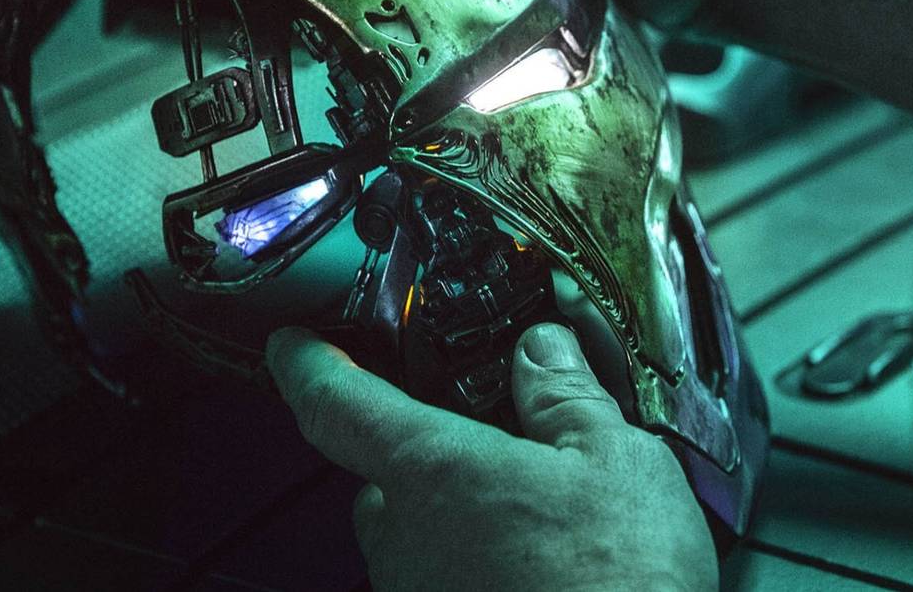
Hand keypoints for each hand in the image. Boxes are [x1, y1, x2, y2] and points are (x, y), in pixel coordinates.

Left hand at [264, 322, 716, 591]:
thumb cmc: (619, 579)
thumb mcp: (616, 461)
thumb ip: (565, 397)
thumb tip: (541, 351)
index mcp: (432, 470)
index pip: (334, 405)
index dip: (306, 366)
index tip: (293, 344)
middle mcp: (406, 539)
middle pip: (381, 482)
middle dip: (424, 458)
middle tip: (485, 441)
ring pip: (414, 541)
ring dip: (455, 519)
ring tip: (535, 513)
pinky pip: (444, 584)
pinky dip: (478, 567)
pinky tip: (538, 568)